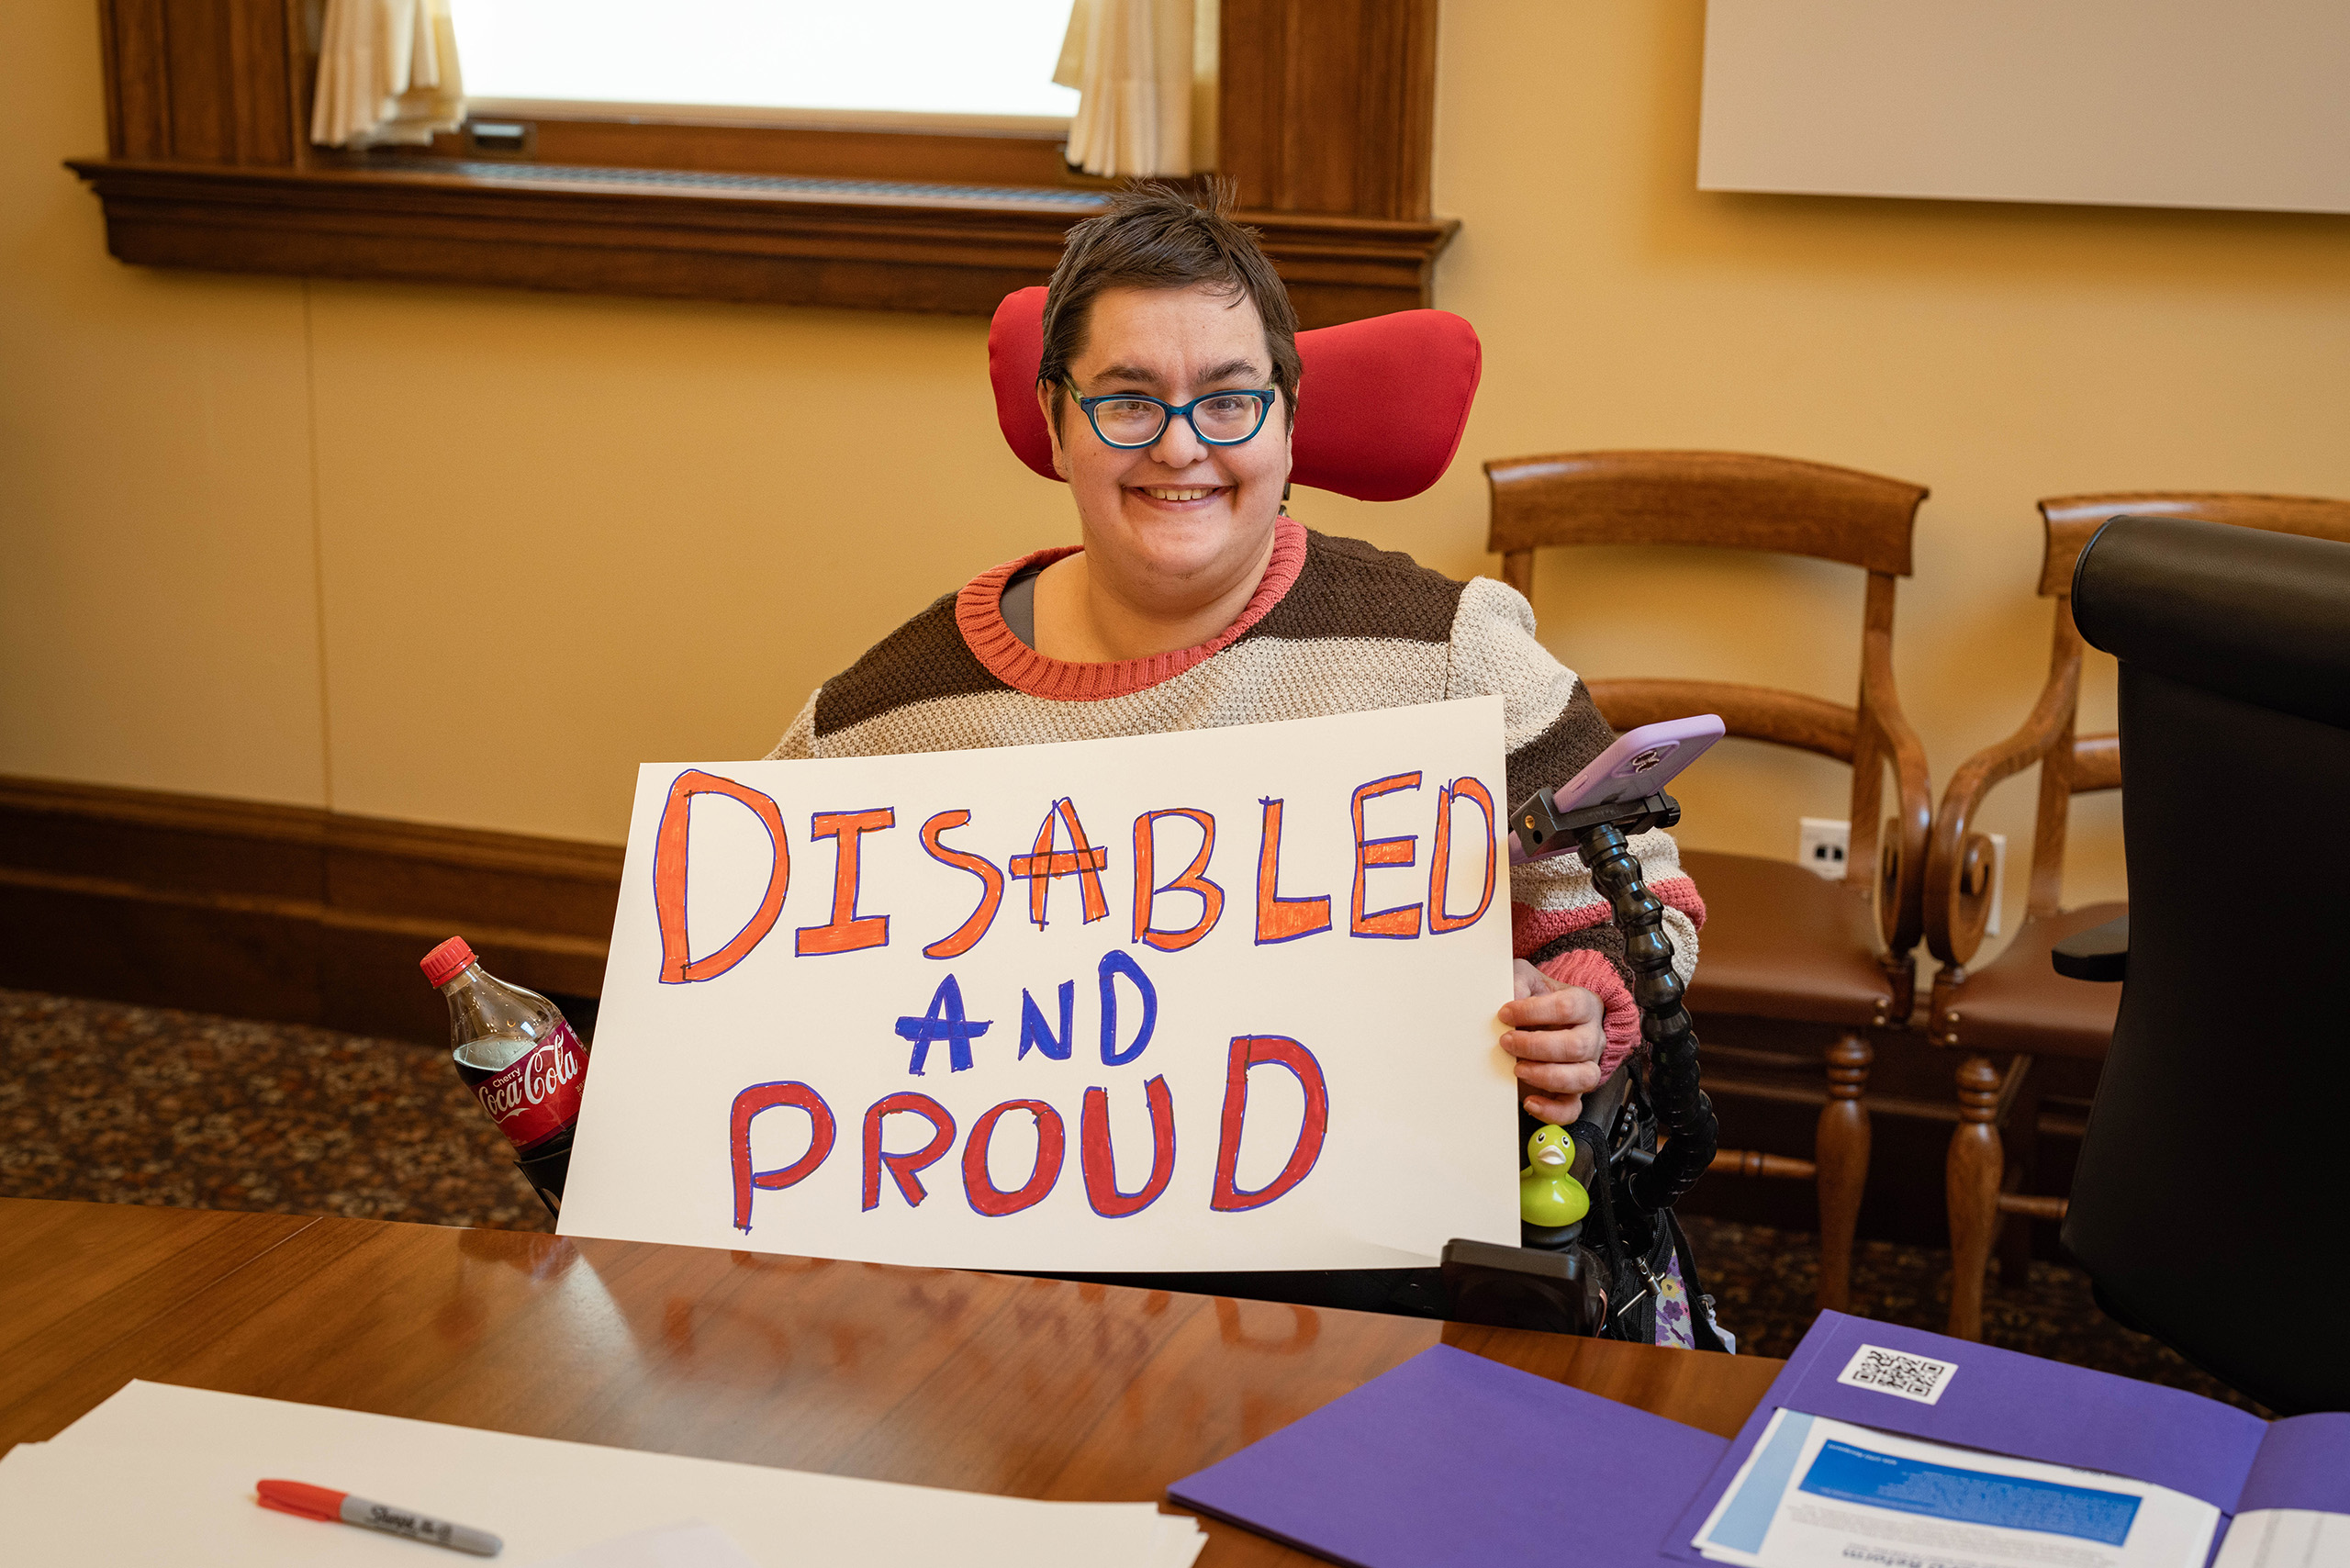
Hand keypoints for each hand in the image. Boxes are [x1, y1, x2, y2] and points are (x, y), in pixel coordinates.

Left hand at [1500, 959, 1605, 1125]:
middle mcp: (1591, 1036)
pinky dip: (1553, 1111)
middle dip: (1537, 1046)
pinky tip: (1530, 1101)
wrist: (1539, 1019)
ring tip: (1518, 1069)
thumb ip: (1518, 981)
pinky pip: (1573, 1108)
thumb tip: (1510, 997)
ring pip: (1584, 1078)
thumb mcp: (1525, 979)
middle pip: (1578, 1046)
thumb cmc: (1534, 998)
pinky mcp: (1572, 1091)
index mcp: (1584, 1005)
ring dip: (1547, 1076)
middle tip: (1507, 1042)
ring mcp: (1586, 1065)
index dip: (1534, 1011)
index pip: (1569, 1007)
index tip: (1505, 1013)